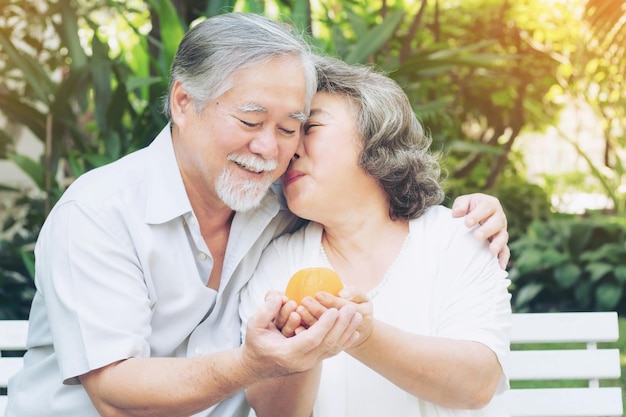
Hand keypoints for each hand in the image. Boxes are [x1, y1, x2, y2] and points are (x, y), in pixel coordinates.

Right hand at [243, 292, 361, 378]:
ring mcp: (308, 364)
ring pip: (332, 349)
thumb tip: (278, 297)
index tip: (334, 310)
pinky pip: (331, 352)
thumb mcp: (253, 325)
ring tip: (357, 317)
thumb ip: (265, 311)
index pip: (312, 339)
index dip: (325, 325)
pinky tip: (354, 332)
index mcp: (288, 353)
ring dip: (346, 332)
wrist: (255, 366)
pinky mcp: (312, 362)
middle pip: (327, 344)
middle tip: (351, 309)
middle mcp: (301, 361)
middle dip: (341, 326)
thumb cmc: (255, 343)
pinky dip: (344, 342)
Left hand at [451, 193, 509, 268]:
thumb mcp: (463, 202)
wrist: (473, 215)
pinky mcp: (501, 242)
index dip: (477, 215)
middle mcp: (498, 217)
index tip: (467, 223)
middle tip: (477, 236)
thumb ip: (460, 205)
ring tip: (492, 250)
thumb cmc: (468, 208)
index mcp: (490, 204)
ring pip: (503, 236)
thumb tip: (456, 214)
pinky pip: (505, 250)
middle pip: (496, 222)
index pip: (486, 207)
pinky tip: (500, 266)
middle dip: (487, 230)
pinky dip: (503, 258)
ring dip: (498, 244)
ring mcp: (501, 230)